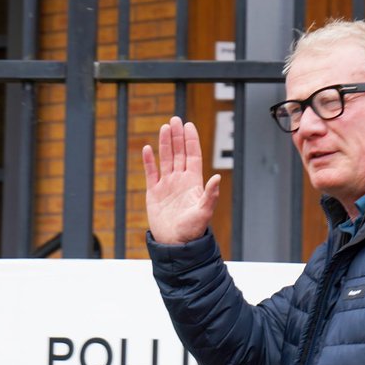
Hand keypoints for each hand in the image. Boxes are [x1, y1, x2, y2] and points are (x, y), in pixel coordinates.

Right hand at [142, 116, 220, 244]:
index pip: (193, 156)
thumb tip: (217, 178)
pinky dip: (148, 161)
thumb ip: (210, 195)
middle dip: (177, 136)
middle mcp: (180, 180)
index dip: (191, 141)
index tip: (189, 125)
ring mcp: (167, 185)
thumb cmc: (192, 230)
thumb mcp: (203, 212)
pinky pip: (151, 173)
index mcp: (193, 182)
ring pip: (165, 159)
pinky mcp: (154, 193)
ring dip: (165, 144)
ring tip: (164, 127)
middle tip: (175, 120)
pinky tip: (147, 148)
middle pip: (179, 153)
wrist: (174, 244)